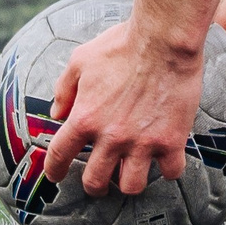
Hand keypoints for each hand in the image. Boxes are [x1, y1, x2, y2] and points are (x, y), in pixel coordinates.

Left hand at [45, 21, 206, 195]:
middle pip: (95, 181)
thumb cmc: (123, 44)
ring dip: (129, 181)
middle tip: (100, 180)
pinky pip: (170, 172)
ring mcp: (142, 142)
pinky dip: (168, 169)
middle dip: (94, 184)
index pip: (60, 155)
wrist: (164, 38)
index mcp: (85, 118)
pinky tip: (166, 160)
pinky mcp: (171, 140)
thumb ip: (64, 89)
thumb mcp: (81, 60)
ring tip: (131, 171)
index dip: (54, 169)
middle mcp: (111, 136)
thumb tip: (56, 112)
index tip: (56, 174)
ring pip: (131, 186)